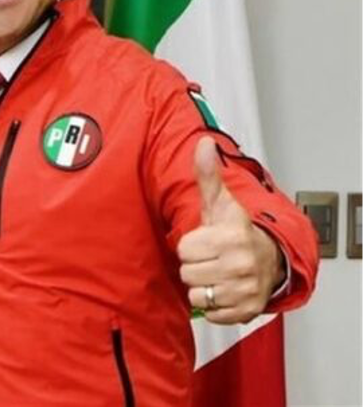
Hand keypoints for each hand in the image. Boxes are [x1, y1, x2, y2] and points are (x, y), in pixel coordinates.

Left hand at [177, 137, 283, 323]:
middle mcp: (240, 265)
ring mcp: (245, 290)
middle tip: (212, 258)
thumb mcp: (221, 203)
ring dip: (203, 286)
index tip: (206, 241)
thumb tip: (203, 143)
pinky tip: (225, 289)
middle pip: (187, 273)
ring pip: (196, 295)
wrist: (272, 259)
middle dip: (195, 266)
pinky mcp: (246, 312)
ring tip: (217, 273)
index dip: (190, 245)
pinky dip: (214, 305)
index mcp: (230, 238)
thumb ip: (208, 175)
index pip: (184, 249)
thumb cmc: (238, 230)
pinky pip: (211, 314)